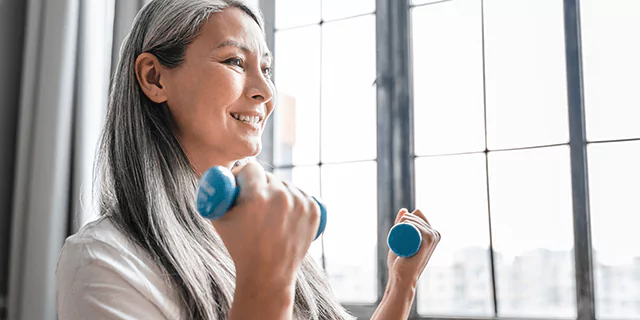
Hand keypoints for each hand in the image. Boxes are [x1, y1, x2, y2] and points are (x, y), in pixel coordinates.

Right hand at [210, 161, 320, 287]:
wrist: (268, 274)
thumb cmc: (240, 247)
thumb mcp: (219, 219)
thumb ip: (218, 194)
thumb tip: (217, 176)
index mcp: (257, 196)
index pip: (251, 168)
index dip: (243, 174)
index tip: (241, 184)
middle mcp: (282, 196)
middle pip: (269, 176)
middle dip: (259, 185)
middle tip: (253, 200)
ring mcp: (301, 203)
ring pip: (285, 185)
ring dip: (277, 193)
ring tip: (269, 214)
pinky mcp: (314, 210)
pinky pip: (300, 195)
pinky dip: (293, 201)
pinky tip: (285, 216)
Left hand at [387, 208, 440, 286]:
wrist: (402, 277)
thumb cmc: (401, 261)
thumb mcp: (401, 239)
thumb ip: (401, 225)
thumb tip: (404, 209)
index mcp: (432, 233)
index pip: (418, 214)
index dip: (405, 218)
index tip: (397, 229)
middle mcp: (435, 234)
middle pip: (415, 216)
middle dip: (402, 219)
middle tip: (396, 236)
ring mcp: (433, 237)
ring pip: (413, 220)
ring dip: (403, 221)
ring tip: (398, 236)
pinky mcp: (428, 242)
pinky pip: (417, 225)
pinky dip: (409, 223)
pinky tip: (405, 227)